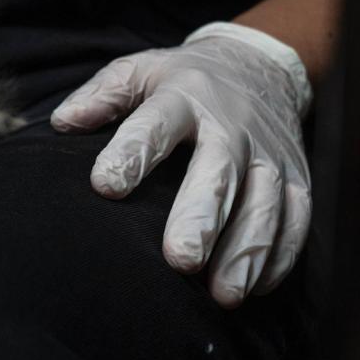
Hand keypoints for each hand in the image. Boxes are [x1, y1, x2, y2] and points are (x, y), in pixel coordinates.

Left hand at [51, 23, 312, 307]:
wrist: (258, 65)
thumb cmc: (181, 80)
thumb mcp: (138, 71)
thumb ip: (101, 96)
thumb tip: (61, 122)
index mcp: (184, 94)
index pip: (155, 125)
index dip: (130, 154)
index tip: (104, 186)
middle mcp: (231, 123)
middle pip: (219, 171)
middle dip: (201, 217)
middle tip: (179, 260)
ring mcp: (269, 152)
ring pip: (265, 203)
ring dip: (246, 251)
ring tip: (222, 294)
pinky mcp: (298, 176)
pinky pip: (297, 219)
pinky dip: (281, 256)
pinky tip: (256, 288)